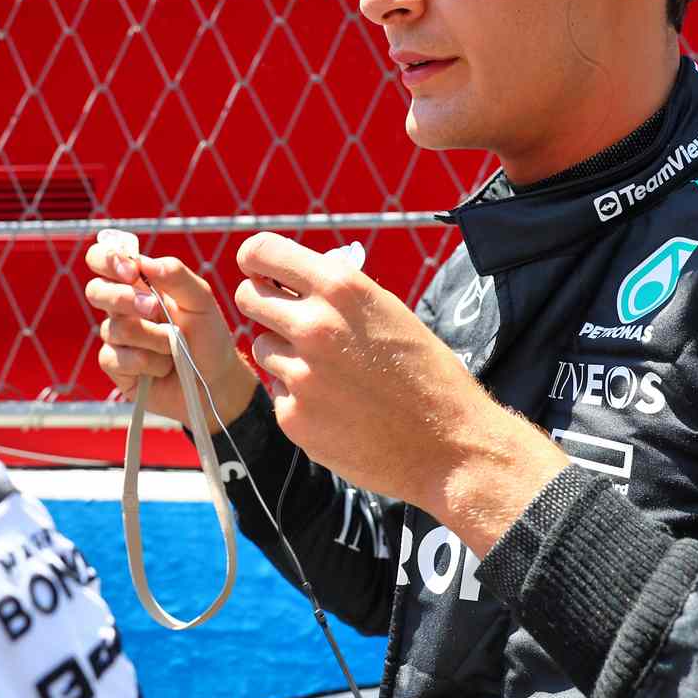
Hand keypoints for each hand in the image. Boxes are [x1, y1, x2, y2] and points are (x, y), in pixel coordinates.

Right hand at [83, 238, 259, 428]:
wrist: (216, 380)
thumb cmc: (208, 335)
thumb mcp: (201, 300)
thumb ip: (176, 276)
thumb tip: (143, 262)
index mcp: (139, 284)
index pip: (104, 260)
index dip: (108, 260)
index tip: (131, 272)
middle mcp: (122, 308)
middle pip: (96, 290)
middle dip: (123, 298)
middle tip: (154, 309)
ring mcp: (117, 338)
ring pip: (115, 328)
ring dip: (152, 338)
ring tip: (173, 346)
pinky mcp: (116, 366)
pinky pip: (115, 358)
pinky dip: (146, 362)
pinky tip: (162, 367)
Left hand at [233, 232, 563, 547]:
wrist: (450, 446)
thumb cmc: (428, 375)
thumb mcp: (389, 313)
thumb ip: (339, 295)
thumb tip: (295, 282)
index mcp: (341, 289)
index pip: (263, 252)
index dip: (254, 259)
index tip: (254, 267)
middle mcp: (313, 325)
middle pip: (247, 297)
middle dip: (260, 303)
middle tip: (281, 317)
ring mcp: (300, 374)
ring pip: (263, 347)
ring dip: (285, 354)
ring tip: (332, 374)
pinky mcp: (293, 417)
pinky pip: (279, 393)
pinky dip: (299, 398)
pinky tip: (339, 409)